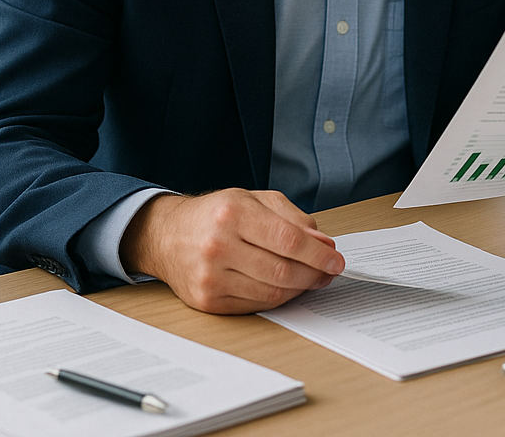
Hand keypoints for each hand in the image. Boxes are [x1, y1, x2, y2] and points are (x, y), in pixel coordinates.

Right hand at [119, 188, 344, 314]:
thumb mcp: (255, 199)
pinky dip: (278, 299)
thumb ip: (293, 218)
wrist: (168, 235)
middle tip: (329, 272)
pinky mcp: (207, 301)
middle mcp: (218, 245)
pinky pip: (255, 305)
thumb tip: (323, 243)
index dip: (319, 254)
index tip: (336, 260)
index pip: (289, 240)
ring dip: (299, 288)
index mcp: (233, 213)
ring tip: (312, 279)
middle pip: (282, 270)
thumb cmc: (217, 214)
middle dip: (314, 274)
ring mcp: (210, 277)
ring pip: (271, 292)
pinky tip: (286, 287)